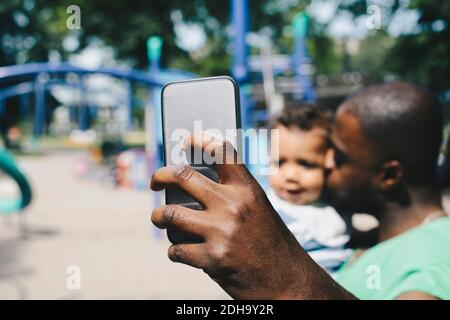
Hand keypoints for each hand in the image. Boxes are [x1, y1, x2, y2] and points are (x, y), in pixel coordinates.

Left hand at [150, 133, 352, 298]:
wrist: (287, 280)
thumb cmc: (271, 243)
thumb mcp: (258, 209)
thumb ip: (232, 195)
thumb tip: (192, 186)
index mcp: (247, 189)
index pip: (220, 151)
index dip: (198, 140)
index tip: (186, 141)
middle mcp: (232, 205)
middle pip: (182, 176)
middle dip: (160, 175)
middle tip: (156, 181)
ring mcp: (220, 232)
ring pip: (170, 214)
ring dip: (159, 217)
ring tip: (159, 219)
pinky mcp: (211, 259)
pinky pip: (176, 249)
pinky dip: (175, 251)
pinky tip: (180, 252)